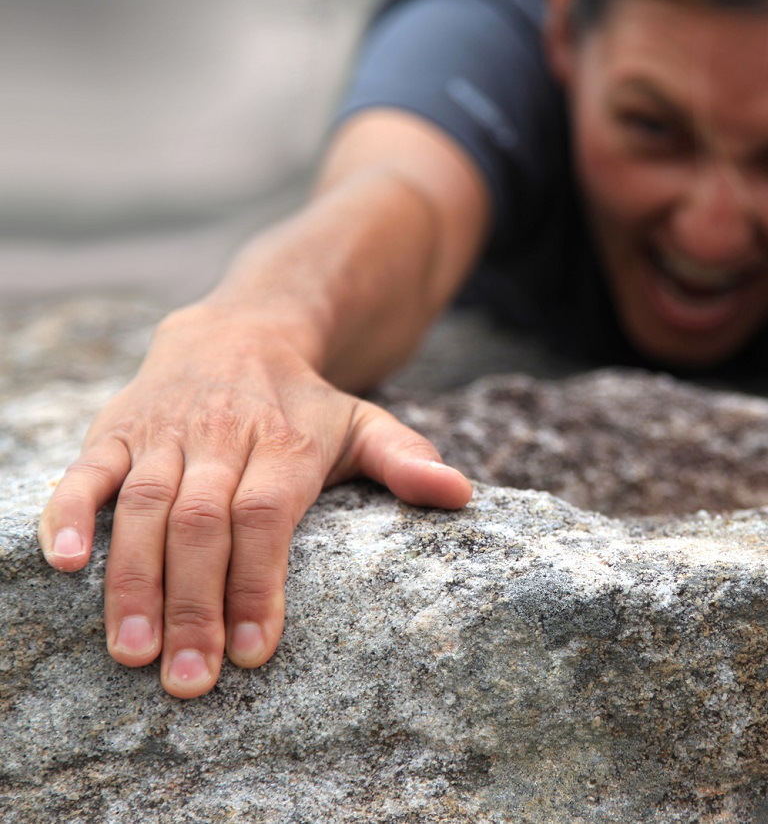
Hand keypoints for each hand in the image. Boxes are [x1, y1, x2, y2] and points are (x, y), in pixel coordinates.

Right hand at [37, 306, 471, 697]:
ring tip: (132, 654)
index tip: (254, 653)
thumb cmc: (304, 405)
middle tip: (190, 680)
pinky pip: (85, 471)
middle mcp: (223, 436)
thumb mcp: (364, 422)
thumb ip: (407, 460)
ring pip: (143, 507)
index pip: (268, 518)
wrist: (237, 331)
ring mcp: (164, 433)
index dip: (258, 584)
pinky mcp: (115, 430)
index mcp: (286, 444)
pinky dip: (68, 513)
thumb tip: (461, 494)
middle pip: (204, 523)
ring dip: (133, 581)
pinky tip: (61, 565)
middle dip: (195, 605)